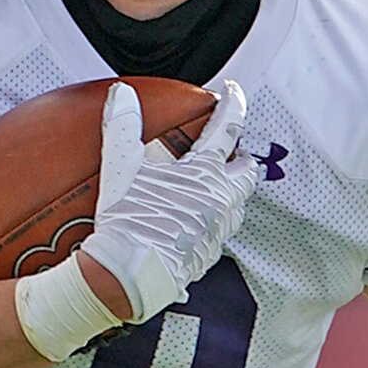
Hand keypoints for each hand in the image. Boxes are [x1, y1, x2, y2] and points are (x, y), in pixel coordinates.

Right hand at [79, 79, 257, 325]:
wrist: (128, 276)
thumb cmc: (128, 221)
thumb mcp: (120, 167)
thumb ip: (122, 125)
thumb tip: (122, 94)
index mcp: (205, 174)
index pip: (228, 129)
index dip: (233, 104)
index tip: (233, 91)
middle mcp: (221, 201)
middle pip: (247, 173)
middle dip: (242, 159)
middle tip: (232, 153)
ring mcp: (218, 231)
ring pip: (239, 206)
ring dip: (231, 192)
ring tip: (215, 189)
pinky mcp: (208, 256)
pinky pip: (220, 234)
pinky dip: (213, 222)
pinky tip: (195, 223)